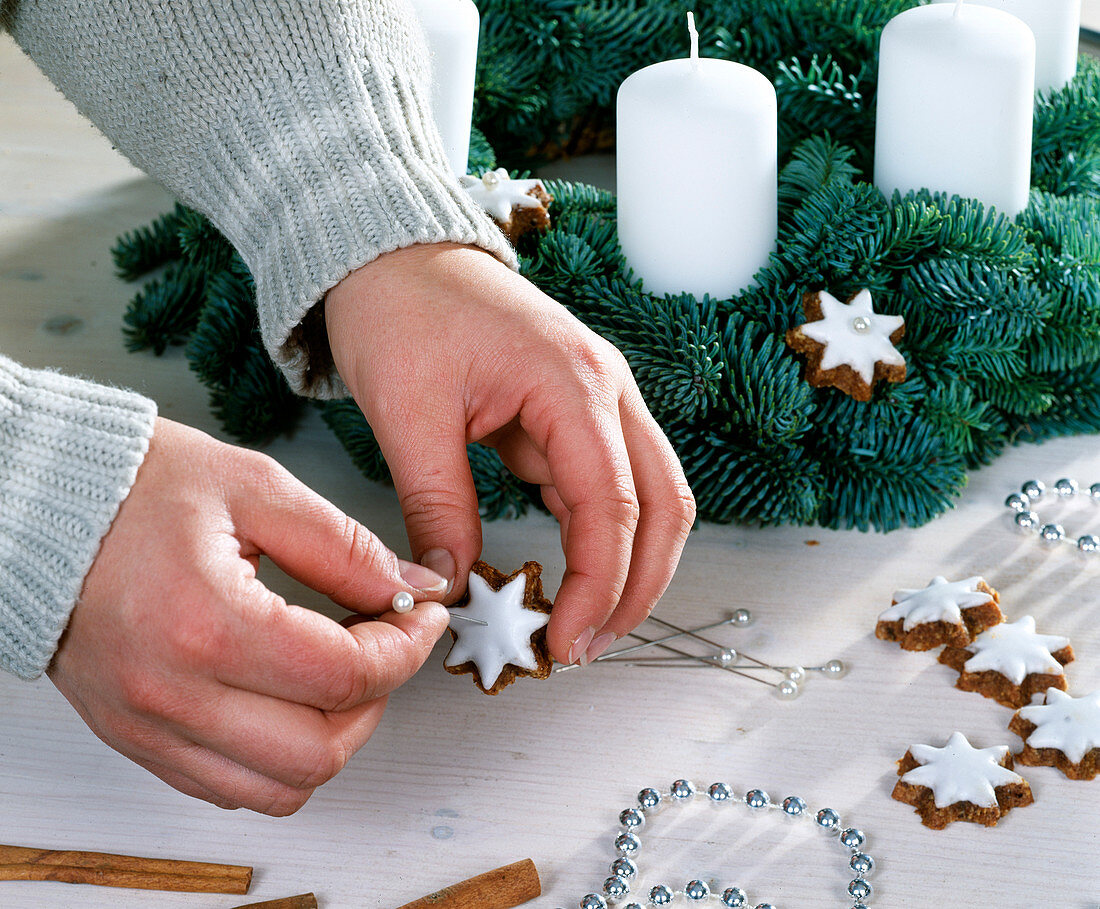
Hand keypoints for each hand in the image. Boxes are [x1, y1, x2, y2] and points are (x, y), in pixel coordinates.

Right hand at [49, 417, 448, 814]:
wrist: (37, 506)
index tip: (421, 617)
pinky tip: (288, 700)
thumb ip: (347, 547)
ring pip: (279, 789)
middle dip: (378, 699)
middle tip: (385, 645)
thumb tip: (413, 589)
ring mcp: (148, 728)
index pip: (344, 676)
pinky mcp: (136, 740)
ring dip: (332, 739)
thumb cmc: (137, 488)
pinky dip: (277, 759)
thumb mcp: (258, 490)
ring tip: (338, 676)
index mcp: (207, 624)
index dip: (407, 649)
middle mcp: (172, 694)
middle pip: (319, 752)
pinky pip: (228, 788)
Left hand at [326, 243, 694, 665]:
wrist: (393, 251)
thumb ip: (437, 506)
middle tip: (590, 646)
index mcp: (574, 383)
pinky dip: (597, 536)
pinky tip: (566, 574)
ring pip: (649, 498)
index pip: (614, 507)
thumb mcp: (408, 414)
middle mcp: (606, 390)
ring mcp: (598, 399)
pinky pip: (606, 484)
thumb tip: (450, 586)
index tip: (566, 644)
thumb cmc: (401, 310)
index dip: (601, 587)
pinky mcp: (575, 412)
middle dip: (641, 586)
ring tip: (583, 623)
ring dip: (629, 564)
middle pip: (665, 505)